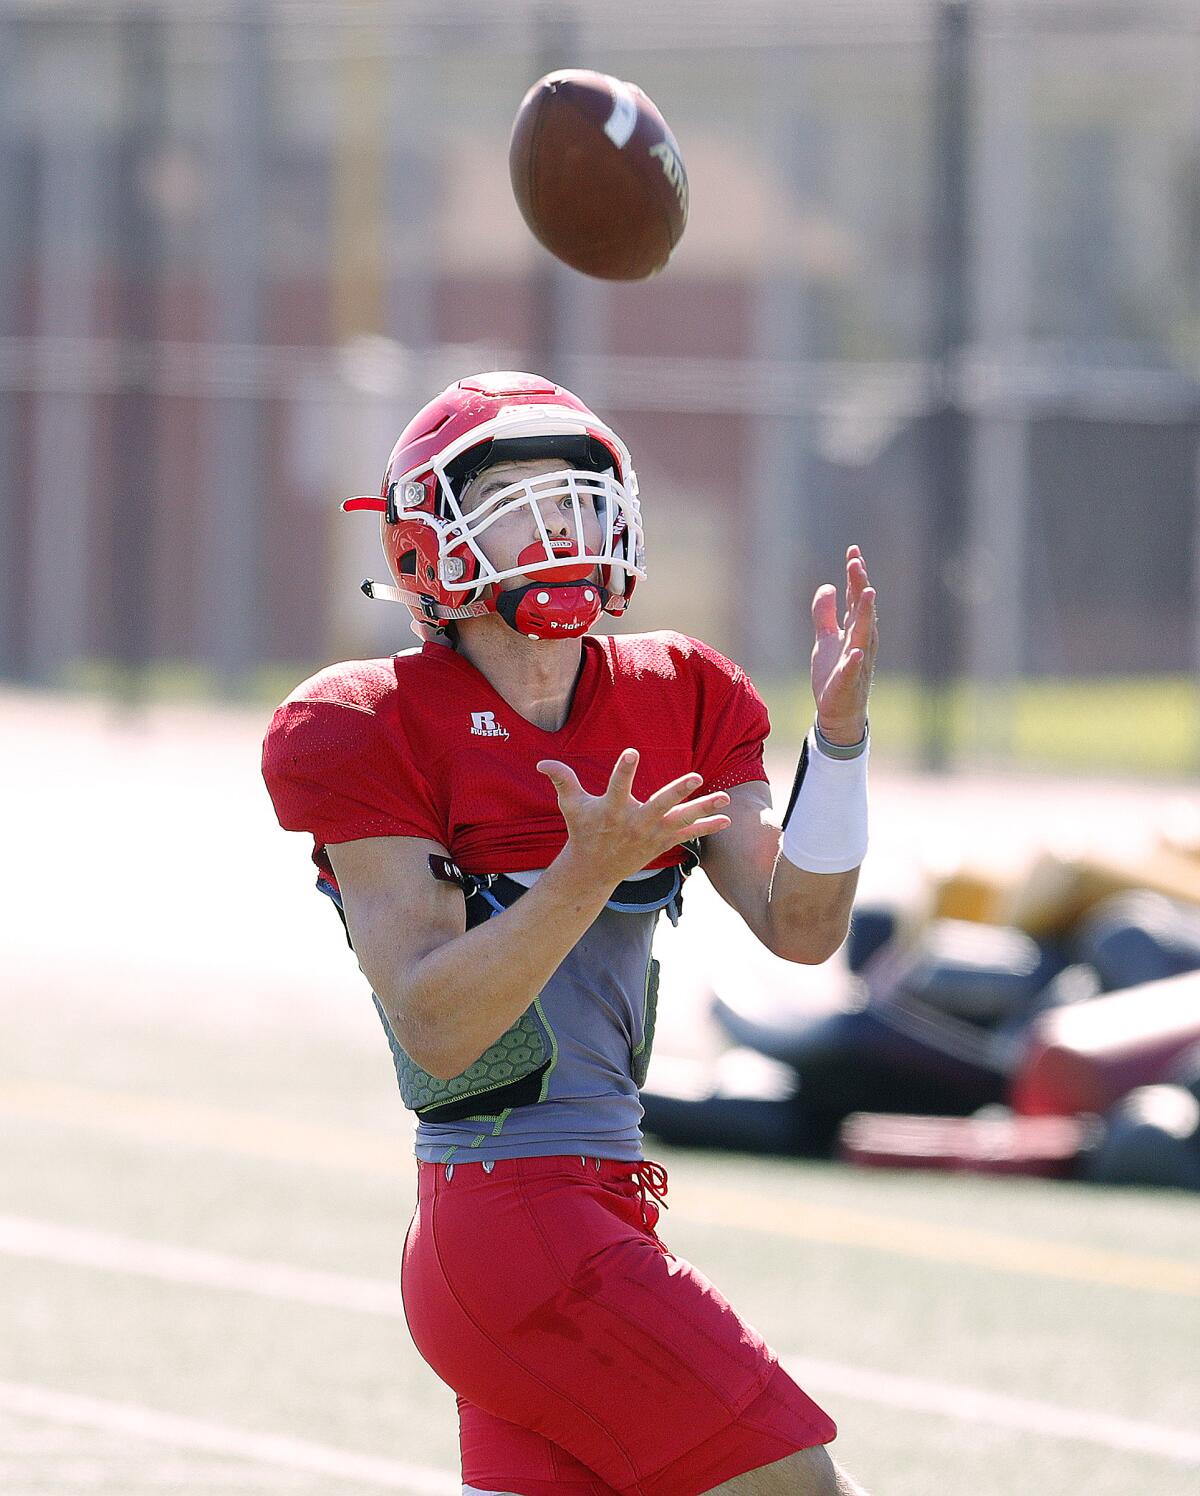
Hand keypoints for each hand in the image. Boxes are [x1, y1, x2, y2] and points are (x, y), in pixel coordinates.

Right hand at [537, 749, 730, 885]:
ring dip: (704, 809)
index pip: (617, 786)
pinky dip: (707, 828)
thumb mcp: (571, 806)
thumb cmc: (584, 830)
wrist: (595, 869)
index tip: (631, 752)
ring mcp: (651, 834)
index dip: (623, 770)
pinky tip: (727, 820)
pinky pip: (688, 835)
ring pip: (681, 820)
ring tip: (725, 798)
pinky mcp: (662, 842)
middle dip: (678, 792)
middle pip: (660, 804)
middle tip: (695, 777)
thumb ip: (563, 781)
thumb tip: (543, 763)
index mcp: (612, 809)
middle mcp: (635, 822)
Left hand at [811, 545, 877, 745]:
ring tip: (867, 593)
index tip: (853, 550)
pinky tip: (855, 650)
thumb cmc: (835, 674)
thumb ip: (824, 614)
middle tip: (856, 562)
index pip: (857, 598)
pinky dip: (854, 661)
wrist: (838, 712)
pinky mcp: (847, 684)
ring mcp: (857, 663)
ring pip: (864, 635)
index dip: (855, 575)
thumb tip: (827, 586)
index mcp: (855, 631)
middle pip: (863, 610)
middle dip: (860, 586)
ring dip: (866, 615)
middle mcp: (861, 643)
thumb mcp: (825, 639)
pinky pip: (852, 671)